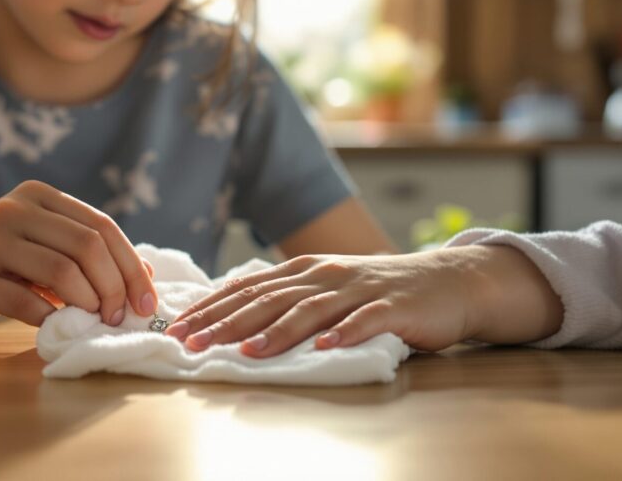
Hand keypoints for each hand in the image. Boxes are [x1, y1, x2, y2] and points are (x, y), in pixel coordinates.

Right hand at [0, 180, 156, 330]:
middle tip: (119, 316)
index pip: (101, 226)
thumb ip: (87, 252)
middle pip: (87, 246)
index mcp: (39, 196)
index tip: (147, 301)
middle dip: (115, 286)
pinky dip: (51, 318)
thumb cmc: (0, 261)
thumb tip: (148, 275)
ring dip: (88, 303)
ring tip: (93, 320)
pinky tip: (57, 326)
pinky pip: (26, 302)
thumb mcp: (43, 243)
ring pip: (61, 271)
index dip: (131, 266)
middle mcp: (15, 211)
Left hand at [165, 247, 527, 355]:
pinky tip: (324, 348)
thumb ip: (285, 297)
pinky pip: (365, 320)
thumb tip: (231, 314)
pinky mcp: (391, 306)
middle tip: (191, 343)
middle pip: (267, 299)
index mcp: (302, 270)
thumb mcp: (323, 287)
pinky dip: (343, 333)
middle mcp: (324, 275)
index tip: (176, 328)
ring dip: (275, 332)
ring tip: (246, 352)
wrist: (445, 282)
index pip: (246, 289)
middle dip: (225, 323)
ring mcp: (357, 289)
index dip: (210, 308)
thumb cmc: (375, 291)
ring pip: (309, 310)